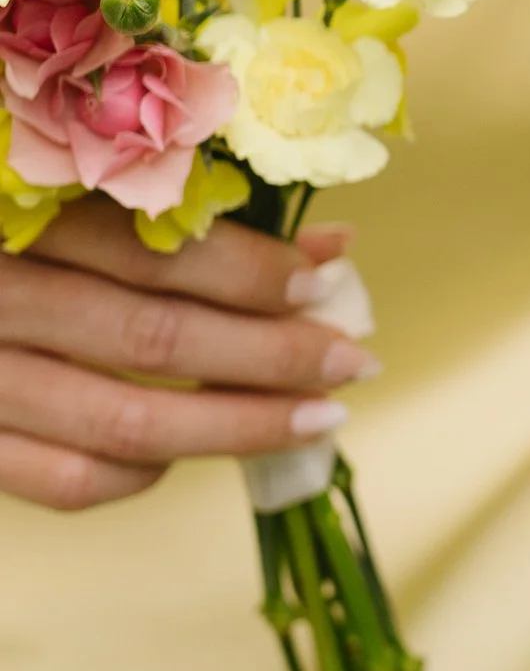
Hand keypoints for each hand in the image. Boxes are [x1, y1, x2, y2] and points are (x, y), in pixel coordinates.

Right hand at [0, 206, 376, 513]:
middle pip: (151, 337)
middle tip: (353, 359)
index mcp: (11, 215)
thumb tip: (327, 246)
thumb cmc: (4, 226)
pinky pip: (67, 481)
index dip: (249, 268)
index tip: (327, 275)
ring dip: (237, 426)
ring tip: (315, 419)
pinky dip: (142, 471)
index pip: (149, 249)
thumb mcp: (59, 190)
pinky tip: (187, 451)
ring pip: (123, 423)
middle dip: (270, 354)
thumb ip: (175, 213)